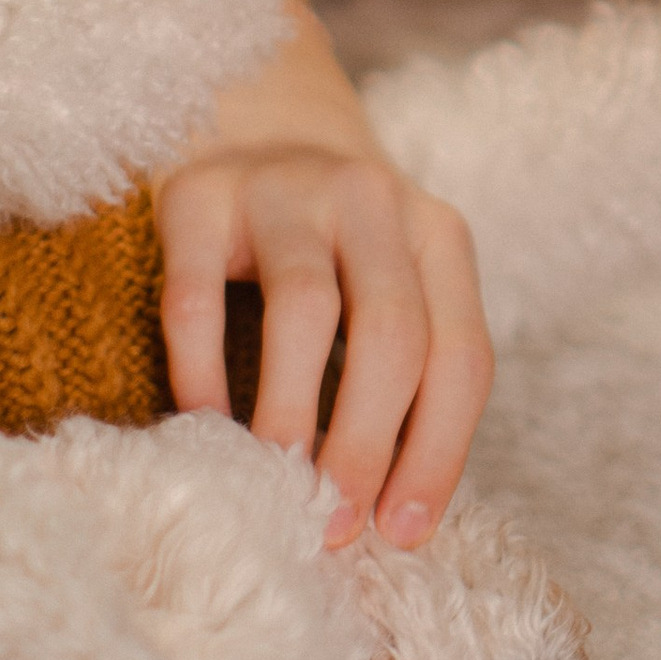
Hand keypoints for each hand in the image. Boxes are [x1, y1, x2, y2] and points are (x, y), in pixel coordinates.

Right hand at [156, 133, 493, 546]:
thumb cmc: (339, 248)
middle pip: (392, 331)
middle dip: (367, 441)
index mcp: (439, 236)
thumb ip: (405, 376)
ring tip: (277, 486)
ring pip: (304, 307)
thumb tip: (389, 514)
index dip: (438, 451)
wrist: (256, 127)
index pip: (462, 356)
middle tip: (334, 522)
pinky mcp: (198, 197)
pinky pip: (199, 297)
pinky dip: (204, 372)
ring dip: (292, 412)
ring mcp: (284, 190)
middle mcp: (372, 202)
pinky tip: (205, 427)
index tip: (403, 532)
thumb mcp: (394, 289)